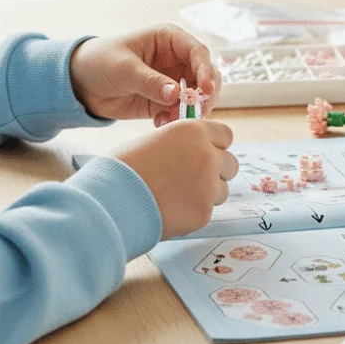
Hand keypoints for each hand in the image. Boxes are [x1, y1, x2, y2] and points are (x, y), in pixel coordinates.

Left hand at [69, 24, 221, 123]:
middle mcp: (176, 59)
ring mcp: (172, 81)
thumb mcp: (124, 69)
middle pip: (205, 76)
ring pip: (197, 96)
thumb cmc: (100, 62)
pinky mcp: (164, 101)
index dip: (205, 70)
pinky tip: (160, 123)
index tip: (205, 90)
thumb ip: (150, 82)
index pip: (198, 52)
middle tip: (196, 111)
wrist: (80, 83)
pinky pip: (181, 112)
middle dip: (205, 94)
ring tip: (171, 119)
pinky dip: (177, 120)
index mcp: (168, 39)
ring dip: (191, 110)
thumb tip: (177, 94)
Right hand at [114, 119, 238, 238]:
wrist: (113, 199)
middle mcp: (207, 154)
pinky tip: (172, 209)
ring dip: (208, 192)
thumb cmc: (124, 167)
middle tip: (194, 178)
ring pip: (222, 189)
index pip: (225, 135)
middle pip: (230, 163)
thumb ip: (180, 142)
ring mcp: (208, 185)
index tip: (204, 153)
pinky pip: (208, 210)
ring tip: (179, 196)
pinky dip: (194, 211)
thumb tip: (190, 149)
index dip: (215, 145)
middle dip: (217, 170)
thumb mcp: (154, 140)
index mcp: (193, 131)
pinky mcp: (204, 212)